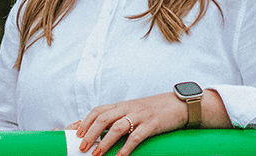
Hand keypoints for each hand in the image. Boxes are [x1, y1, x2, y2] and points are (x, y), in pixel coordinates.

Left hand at [67, 93, 184, 155]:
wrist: (178, 105)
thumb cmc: (153, 110)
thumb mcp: (132, 110)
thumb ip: (118, 117)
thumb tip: (101, 130)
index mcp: (121, 105)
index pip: (98, 111)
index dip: (85, 122)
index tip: (76, 134)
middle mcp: (128, 109)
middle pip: (103, 119)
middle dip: (90, 134)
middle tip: (82, 147)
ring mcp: (140, 116)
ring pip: (117, 128)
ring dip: (105, 142)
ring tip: (96, 154)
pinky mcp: (152, 124)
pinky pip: (136, 137)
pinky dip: (126, 148)